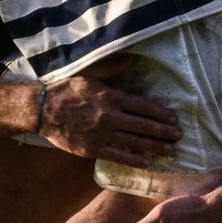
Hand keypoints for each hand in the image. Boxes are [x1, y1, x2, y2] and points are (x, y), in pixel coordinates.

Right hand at [38, 78, 181, 164]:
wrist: (42, 110)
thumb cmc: (67, 90)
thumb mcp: (91, 75)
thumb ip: (113, 70)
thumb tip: (133, 60)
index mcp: (111, 97)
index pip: (143, 106)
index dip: (161, 113)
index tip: (173, 118)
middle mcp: (110, 116)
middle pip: (144, 125)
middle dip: (164, 132)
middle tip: (179, 136)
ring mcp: (102, 134)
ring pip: (135, 142)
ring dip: (155, 147)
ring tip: (170, 150)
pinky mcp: (93, 149)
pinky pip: (118, 156)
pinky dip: (133, 160)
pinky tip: (147, 162)